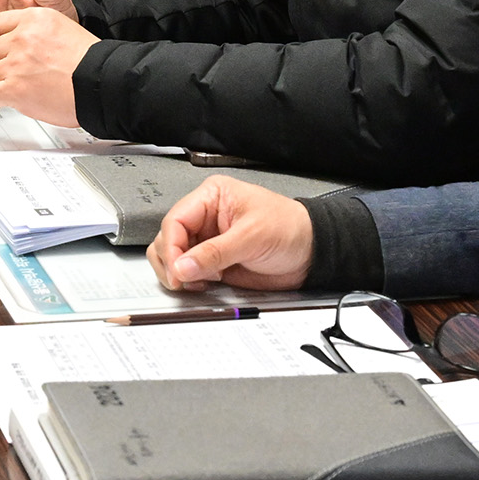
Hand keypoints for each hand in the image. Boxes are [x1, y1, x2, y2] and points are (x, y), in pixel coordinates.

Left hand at [0, 6, 95, 128]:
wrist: (100, 84)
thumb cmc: (88, 62)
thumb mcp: (61, 29)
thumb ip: (34, 31)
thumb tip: (13, 40)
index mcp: (34, 19)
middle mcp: (22, 38)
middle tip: (8, 76)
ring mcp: (16, 64)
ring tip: (10, 92)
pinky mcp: (14, 89)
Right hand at [148, 178, 316, 292]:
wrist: (311, 253)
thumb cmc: (290, 229)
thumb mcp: (252, 236)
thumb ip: (215, 252)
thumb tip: (183, 266)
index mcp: (211, 197)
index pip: (175, 220)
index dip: (172, 247)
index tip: (178, 270)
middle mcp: (205, 217)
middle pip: (168, 239)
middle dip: (172, 262)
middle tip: (183, 280)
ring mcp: (207, 240)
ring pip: (172, 256)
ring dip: (178, 273)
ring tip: (197, 281)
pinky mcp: (212, 262)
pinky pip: (187, 272)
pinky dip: (189, 281)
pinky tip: (204, 283)